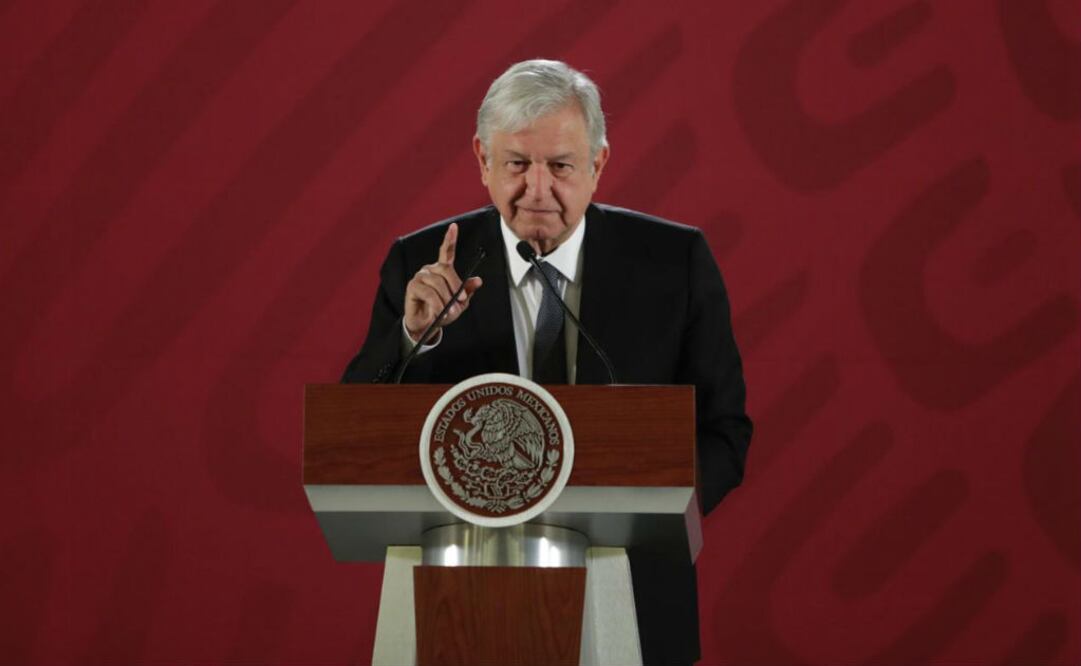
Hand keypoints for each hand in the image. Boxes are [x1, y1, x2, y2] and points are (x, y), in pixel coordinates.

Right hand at [403, 223, 482, 341]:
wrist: (427, 326)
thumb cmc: (442, 313)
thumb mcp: (459, 304)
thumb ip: (467, 291)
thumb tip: (478, 280)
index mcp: (442, 270)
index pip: (446, 251)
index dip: (450, 238)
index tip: (454, 226)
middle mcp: (430, 269)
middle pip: (445, 270)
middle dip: (456, 287)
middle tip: (460, 301)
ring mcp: (420, 276)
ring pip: (438, 283)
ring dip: (446, 300)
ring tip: (448, 312)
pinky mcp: (412, 286)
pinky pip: (429, 293)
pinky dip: (437, 304)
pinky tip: (439, 311)